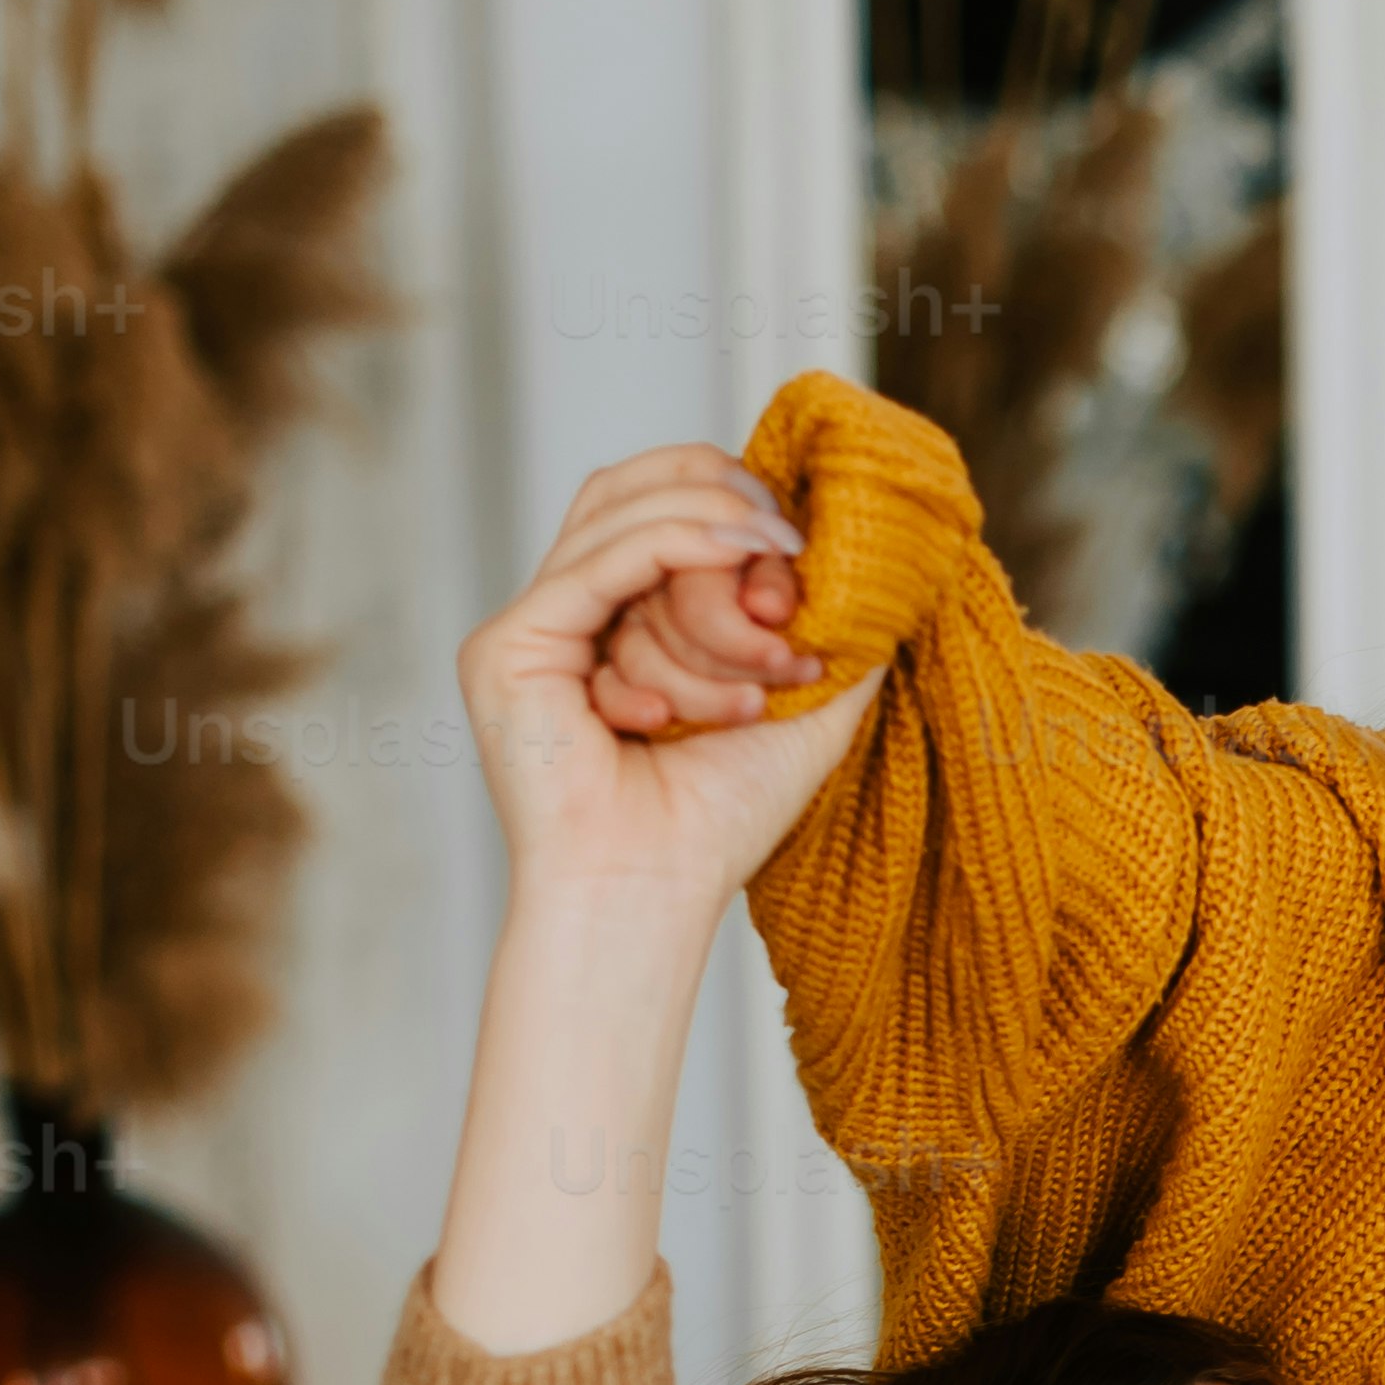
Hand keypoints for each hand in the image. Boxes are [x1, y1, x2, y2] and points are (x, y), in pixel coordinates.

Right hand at [458, 449, 877, 926]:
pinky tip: (740, 560)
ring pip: (624, 525)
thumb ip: (831, 630)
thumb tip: (875, 562)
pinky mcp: (508, 646)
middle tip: (789, 542)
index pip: (654, 510)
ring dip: (716, 561)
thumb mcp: (801, 703)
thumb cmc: (718, 821)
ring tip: (778, 600)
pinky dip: (679, 548)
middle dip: (720, 503)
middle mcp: (565, 618)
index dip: (724, 497)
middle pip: (627, 492)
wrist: (655, 891)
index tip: (800, 548)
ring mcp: (529, 629)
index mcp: (616, 626)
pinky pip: (603, 561)